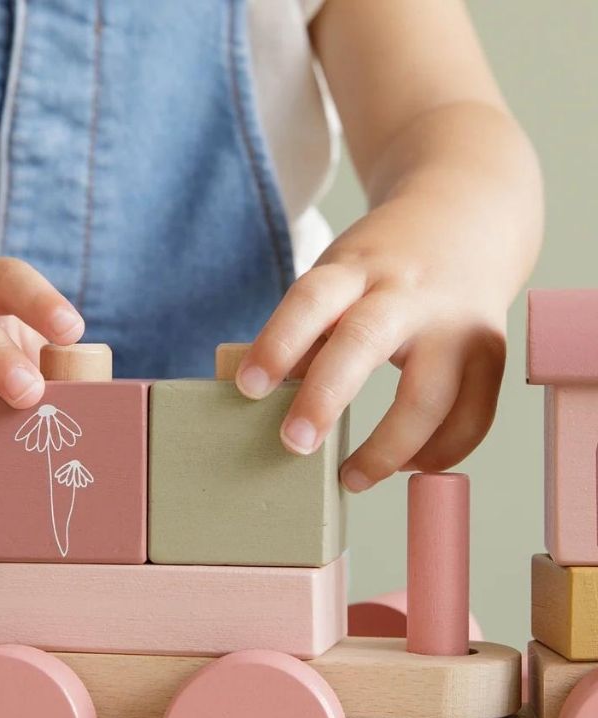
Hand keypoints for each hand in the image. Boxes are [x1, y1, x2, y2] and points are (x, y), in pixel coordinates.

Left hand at [235, 230, 506, 491]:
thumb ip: (309, 333)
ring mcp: (456, 324)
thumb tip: (268, 401)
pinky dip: (439, 452)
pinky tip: (409, 465)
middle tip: (294, 443)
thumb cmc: (383, 265)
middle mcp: (408, 293)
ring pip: (430, 396)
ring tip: (352, 477)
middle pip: (366, 341)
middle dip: (326, 397)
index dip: (277, 343)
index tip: (249, 387)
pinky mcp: (493, 352)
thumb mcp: (339, 278)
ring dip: (389, 448)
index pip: (311, 300)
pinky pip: (472, 417)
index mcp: (356, 270)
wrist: (467, 216)